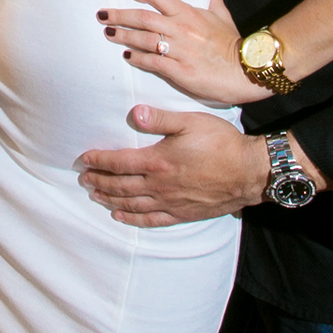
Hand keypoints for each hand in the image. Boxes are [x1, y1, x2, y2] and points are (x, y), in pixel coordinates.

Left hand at [76, 107, 267, 226]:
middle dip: (99, 181)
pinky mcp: (181, 213)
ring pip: (131, 203)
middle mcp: (159, 185)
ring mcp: (169, 202)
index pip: (119, 162)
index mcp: (158, 161)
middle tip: (84, 178)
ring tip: (95, 195)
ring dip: (110, 199)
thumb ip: (160, 119)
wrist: (248, 172)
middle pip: (120, 185)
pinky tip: (121, 216)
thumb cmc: (221, 143)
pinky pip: (151, 219)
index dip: (99, 160)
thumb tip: (134, 113)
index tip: (85, 159)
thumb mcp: (190, 122)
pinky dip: (132, 219)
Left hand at [98, 0, 263, 104]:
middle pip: (143, 17)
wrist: (247, 70)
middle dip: (119, 14)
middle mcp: (182, 29)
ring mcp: (180, 50)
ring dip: (123, 35)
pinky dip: (137, 58)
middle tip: (101, 14)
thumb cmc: (233, 43)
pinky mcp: (180, 71)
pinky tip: (127, 55)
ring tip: (108, 33)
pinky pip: (152, 62)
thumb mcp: (223, 15)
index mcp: (189, 13)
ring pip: (143, 39)